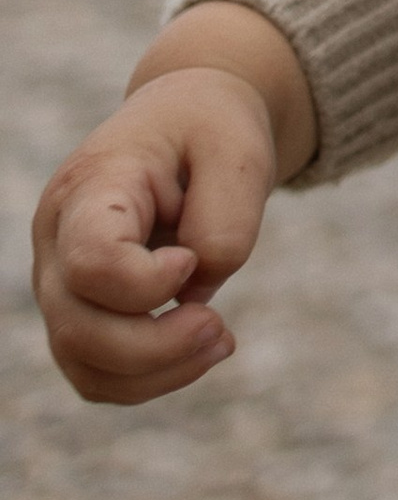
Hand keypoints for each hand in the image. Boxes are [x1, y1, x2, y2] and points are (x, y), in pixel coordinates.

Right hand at [31, 1, 312, 406]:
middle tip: (221, 327)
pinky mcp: (79, 309)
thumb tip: (195, 291)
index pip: (92, 262)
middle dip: (158, 347)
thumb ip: (225, 222)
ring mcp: (60, 279)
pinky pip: (96, 373)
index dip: (147, 283)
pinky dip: (149, 379)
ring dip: (158, 373)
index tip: (191, 259)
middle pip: (79, 328)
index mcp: (90, 187)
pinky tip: (197, 350)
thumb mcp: (239, 153)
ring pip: (84, 363)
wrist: (188, 121)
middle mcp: (56, 238)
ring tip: (220, 340)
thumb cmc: (211, 130)